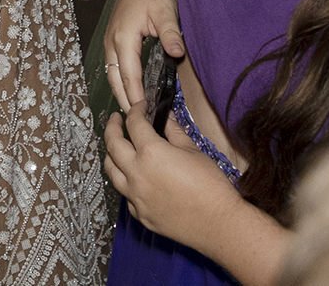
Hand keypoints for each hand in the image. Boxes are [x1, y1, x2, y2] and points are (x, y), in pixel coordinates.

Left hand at [103, 104, 243, 246]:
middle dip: (112, 127)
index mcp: (150, 153)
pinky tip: (134, 179)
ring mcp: (135, 196)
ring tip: (117, 148)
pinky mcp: (139, 214)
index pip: (134, 124)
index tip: (141, 106)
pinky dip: (125, 182)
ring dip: (111, 155)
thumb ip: (174, 132)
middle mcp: (136, 173)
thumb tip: (166, 118)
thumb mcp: (193, 151)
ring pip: (111, 171)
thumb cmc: (210, 185)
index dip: (136, 110)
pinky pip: (125, 194)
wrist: (217, 223)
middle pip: (112, 144)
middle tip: (116, 119)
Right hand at [104, 0, 182, 112]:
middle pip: (115, 80)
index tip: (144, 117)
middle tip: (138, 124)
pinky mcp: (113, 39)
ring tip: (134, 114)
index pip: (129, 76)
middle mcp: (112, 42)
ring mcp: (110, 40)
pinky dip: (120, 81)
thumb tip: (176, 52)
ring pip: (112, 75)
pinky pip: (113, 67)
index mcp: (123, 38)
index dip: (135, 97)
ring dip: (121, 92)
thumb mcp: (166, 11)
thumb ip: (170, 33)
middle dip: (125, 101)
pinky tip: (130, 91)